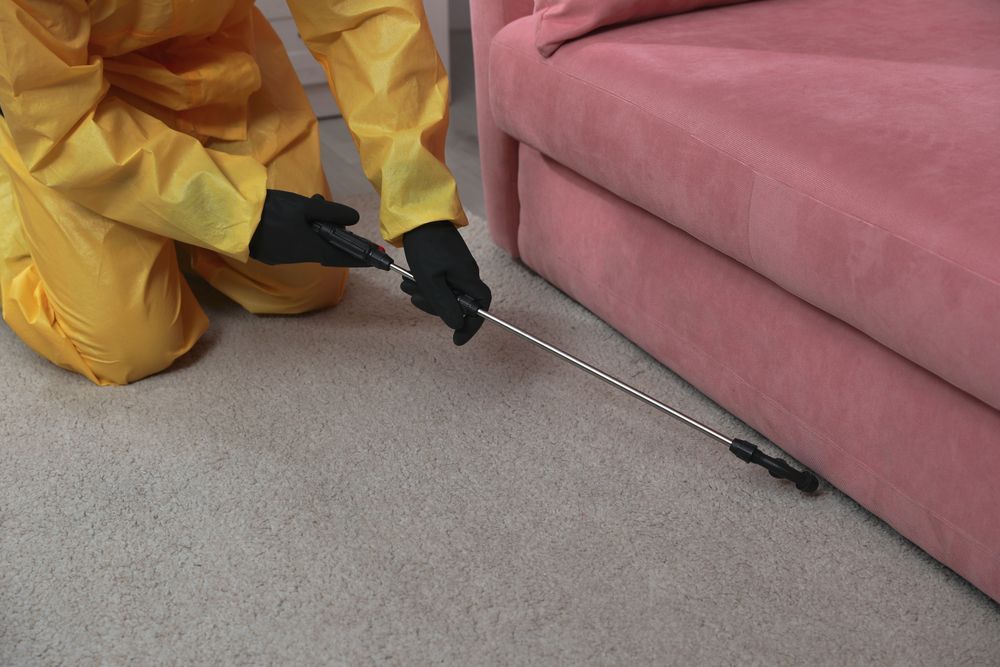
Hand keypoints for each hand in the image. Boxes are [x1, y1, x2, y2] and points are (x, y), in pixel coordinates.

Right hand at [248, 190, 367, 266]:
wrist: (233, 219)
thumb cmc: (271, 211)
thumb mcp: (304, 207)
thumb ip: (331, 213)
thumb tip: (355, 220)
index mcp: (310, 248)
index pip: (342, 256)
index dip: (359, 257)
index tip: (376, 260)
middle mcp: (300, 258)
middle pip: (326, 250)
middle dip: (337, 238)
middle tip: (341, 223)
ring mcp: (284, 257)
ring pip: (310, 246)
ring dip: (318, 232)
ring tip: (314, 207)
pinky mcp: (272, 253)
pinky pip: (295, 245)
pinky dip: (303, 234)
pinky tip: (297, 217)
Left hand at [401, 221, 491, 345]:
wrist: (419, 217)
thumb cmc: (426, 247)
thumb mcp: (431, 280)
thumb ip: (444, 304)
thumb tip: (456, 324)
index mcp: (468, 279)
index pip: (480, 308)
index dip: (472, 325)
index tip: (457, 338)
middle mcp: (466, 275)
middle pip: (458, 304)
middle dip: (435, 307)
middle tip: (415, 299)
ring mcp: (456, 269)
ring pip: (445, 294)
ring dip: (425, 295)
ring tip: (408, 285)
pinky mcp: (446, 264)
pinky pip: (439, 283)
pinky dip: (425, 285)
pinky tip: (410, 280)